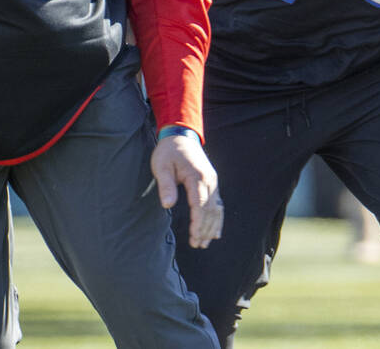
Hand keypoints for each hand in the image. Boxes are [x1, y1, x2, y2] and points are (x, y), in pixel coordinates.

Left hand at [150, 134, 223, 248]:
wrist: (181, 135)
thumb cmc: (169, 151)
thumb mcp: (161, 166)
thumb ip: (166, 185)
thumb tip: (167, 205)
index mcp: (197, 176)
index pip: (200, 205)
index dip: (198, 223)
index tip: (194, 237)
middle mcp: (209, 180)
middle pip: (210, 210)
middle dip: (204, 229)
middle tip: (197, 245)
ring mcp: (213, 182)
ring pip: (217, 209)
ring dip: (212, 227)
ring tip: (204, 243)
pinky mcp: (213, 183)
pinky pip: (218, 204)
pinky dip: (218, 219)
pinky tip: (216, 232)